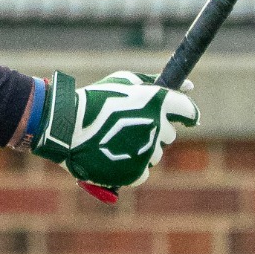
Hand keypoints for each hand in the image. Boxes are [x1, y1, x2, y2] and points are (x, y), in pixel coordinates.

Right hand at [31, 71, 199, 201]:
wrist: (65, 125)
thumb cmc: (94, 99)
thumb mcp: (124, 81)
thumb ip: (156, 83)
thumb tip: (189, 87)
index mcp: (158, 102)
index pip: (189, 111)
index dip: (184, 114)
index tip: (179, 116)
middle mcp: (157, 128)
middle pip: (170, 133)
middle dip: (155, 128)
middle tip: (130, 124)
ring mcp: (147, 152)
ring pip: (155, 154)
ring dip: (142, 147)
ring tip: (116, 138)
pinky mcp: (135, 173)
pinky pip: (143, 172)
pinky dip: (131, 166)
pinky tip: (114, 155)